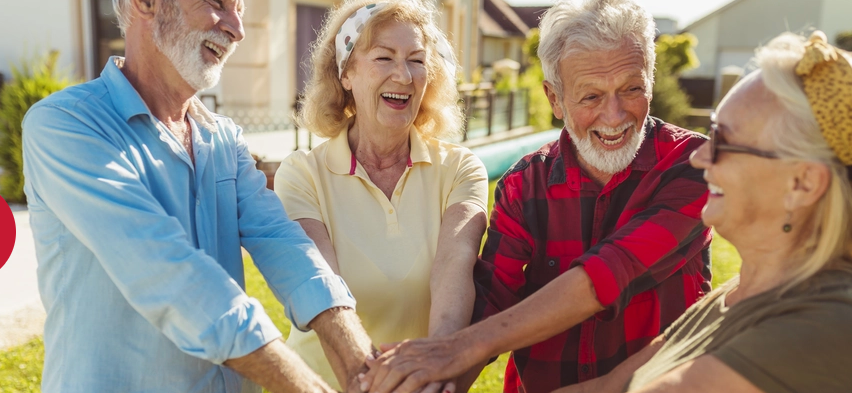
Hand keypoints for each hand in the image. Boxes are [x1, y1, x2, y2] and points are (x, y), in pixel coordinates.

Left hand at [358, 335, 480, 392]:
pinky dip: (402, 391)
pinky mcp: (431, 369)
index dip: (371, 373)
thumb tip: (380, 346)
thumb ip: (398, 346)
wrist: (465, 344)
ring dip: (384, 388)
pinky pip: (411, 382)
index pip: (383, 360)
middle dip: (374, 383)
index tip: (362, 384)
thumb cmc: (443, 347)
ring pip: (395, 374)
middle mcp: (410, 351)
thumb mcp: (418, 344)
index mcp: (406, 346)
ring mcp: (420, 360)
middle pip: (386, 368)